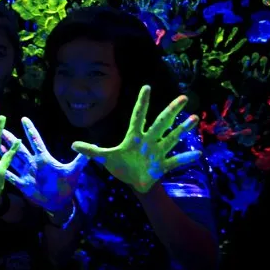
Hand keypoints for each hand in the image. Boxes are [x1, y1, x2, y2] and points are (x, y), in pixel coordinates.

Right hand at [1, 117, 87, 211]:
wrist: (60, 203)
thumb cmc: (66, 186)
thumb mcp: (74, 171)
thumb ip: (81, 159)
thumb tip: (93, 146)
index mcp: (45, 159)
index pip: (36, 141)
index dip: (30, 130)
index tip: (24, 118)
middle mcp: (34, 164)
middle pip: (21, 148)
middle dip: (11, 138)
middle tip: (2, 127)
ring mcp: (27, 174)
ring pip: (14, 160)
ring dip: (6, 151)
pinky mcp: (23, 185)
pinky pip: (12, 177)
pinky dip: (4, 171)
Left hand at [72, 86, 201, 192]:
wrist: (134, 183)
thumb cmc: (121, 166)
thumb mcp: (104, 158)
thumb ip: (91, 151)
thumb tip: (72, 144)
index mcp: (134, 137)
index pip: (138, 116)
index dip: (142, 103)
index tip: (146, 86)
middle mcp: (148, 141)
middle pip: (161, 123)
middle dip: (171, 111)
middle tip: (183, 97)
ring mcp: (157, 152)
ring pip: (172, 138)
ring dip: (182, 129)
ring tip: (194, 118)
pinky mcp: (162, 166)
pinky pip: (175, 161)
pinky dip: (185, 158)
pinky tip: (197, 153)